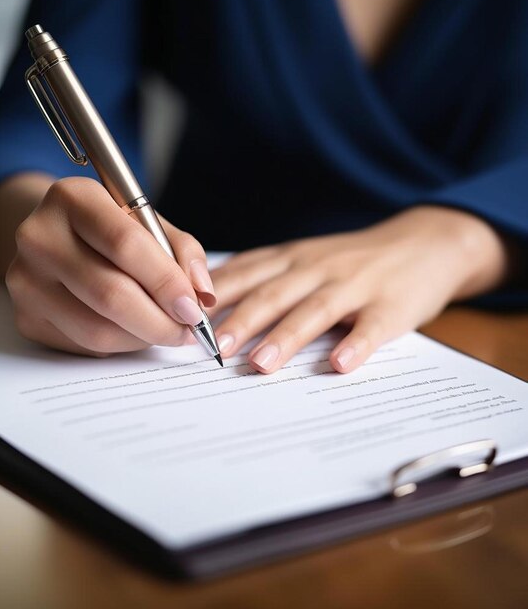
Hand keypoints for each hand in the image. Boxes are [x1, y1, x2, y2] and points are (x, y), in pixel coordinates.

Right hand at [0, 176, 215, 355]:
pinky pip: (85, 345)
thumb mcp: (148, 223)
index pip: (125, 245)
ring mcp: (25, 280)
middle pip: (110, 294)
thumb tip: (202, 295)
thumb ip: (181, 250)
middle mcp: (38, 236)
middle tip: (188, 331)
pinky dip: (121, 345)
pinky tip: (134, 331)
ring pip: (98, 330)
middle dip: (161, 321)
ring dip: (144, 338)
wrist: (55, 238)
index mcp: (72, 198)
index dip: (166, 282)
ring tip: (166, 331)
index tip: (194, 308)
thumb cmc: (110, 229)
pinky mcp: (25, 317)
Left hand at [209, 206, 511, 373]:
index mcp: (290, 259)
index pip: (244, 275)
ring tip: (261, 364)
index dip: (213, 298)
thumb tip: (207, 304)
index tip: (185, 320)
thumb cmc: (348, 260)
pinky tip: (339, 364)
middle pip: (273, 295)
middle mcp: (316, 268)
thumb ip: (261, 277)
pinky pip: (371, 327)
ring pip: (315, 311)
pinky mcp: (390, 305)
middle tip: (213, 349)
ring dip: (287, 337)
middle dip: (241, 322)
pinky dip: (356, 345)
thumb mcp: (301, 259)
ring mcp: (354, 285)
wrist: (422, 243)